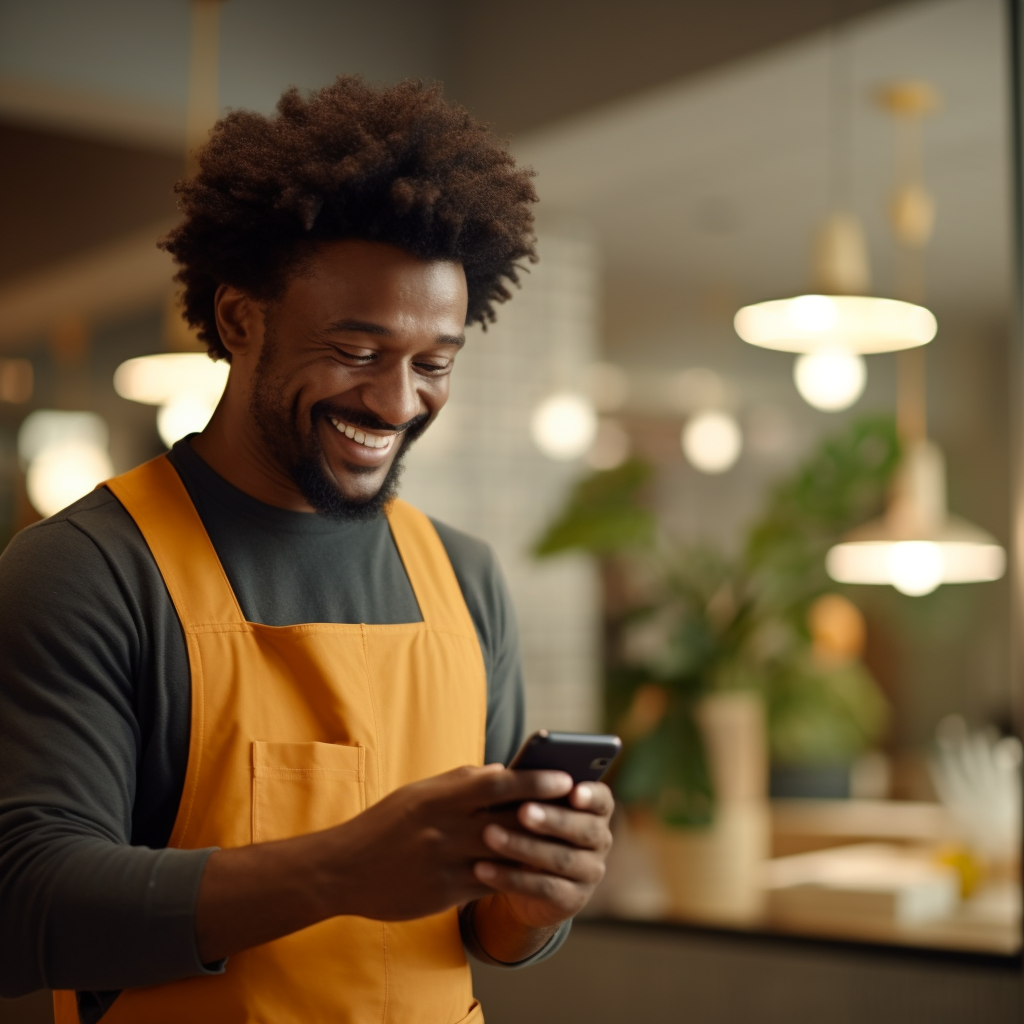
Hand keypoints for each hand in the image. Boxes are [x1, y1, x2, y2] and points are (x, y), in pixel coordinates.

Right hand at [325, 763, 574, 921]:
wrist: (343, 870)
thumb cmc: (386, 824)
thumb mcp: (419, 793)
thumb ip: (461, 782)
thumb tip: (503, 770)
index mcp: (439, 797)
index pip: (497, 783)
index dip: (535, 780)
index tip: (564, 776)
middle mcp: (444, 828)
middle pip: (509, 819)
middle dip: (549, 813)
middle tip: (582, 807)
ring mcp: (446, 863)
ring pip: (506, 854)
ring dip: (539, 846)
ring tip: (570, 839)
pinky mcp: (445, 893)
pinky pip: (491, 882)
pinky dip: (515, 874)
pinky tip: (538, 869)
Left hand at [474, 779, 613, 929]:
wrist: (526, 881)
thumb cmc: (528, 827)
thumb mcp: (531, 806)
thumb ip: (528, 790)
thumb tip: (501, 772)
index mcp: (595, 810)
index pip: (601, 799)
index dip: (590, 795)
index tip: (572, 790)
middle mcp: (599, 840)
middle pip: (583, 829)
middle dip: (551, 819)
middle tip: (522, 811)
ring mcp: (590, 872)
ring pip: (561, 859)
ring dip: (524, 847)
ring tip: (490, 835)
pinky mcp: (572, 900)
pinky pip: (543, 889)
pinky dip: (511, 878)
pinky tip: (483, 868)